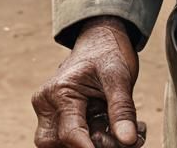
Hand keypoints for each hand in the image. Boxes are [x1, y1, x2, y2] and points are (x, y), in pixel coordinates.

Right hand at [33, 17, 144, 146]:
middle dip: (90, 146)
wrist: (101, 40)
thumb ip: (122, 109)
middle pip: (59, 144)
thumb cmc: (108, 52)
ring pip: (61, 145)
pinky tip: (114, 131)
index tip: (118, 147)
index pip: (70, 132)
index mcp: (60, 90)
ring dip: (92, 144)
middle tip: (119, 139)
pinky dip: (91, 141)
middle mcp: (48, 104)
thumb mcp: (120, 76)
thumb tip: (129, 141)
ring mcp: (50, 113)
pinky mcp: (57, 119)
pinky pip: (70, 140)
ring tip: (119, 133)